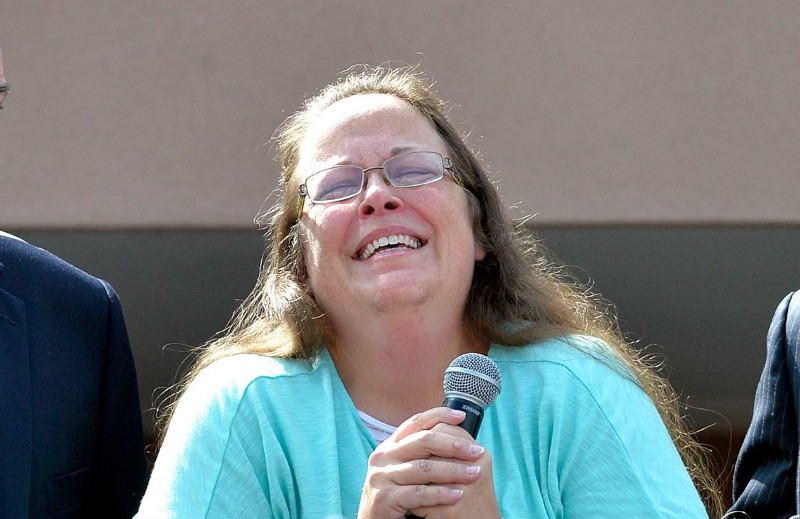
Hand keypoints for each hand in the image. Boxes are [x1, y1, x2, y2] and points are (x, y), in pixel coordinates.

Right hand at [357, 407, 500, 518]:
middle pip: (422, 441)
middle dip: (453, 445)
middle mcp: (383, 456)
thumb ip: (422, 453)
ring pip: (423, 468)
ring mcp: (381, 477)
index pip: (415, 423)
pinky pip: (418, 493)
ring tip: (475, 474)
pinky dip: (440, 494)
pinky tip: (457, 495)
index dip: (439, 416)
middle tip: (477, 451)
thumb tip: (457, 436)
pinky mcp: (384, 498)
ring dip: (453, 470)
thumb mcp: (406, 469)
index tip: (462, 416)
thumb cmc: (398, 495)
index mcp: (390, 445)